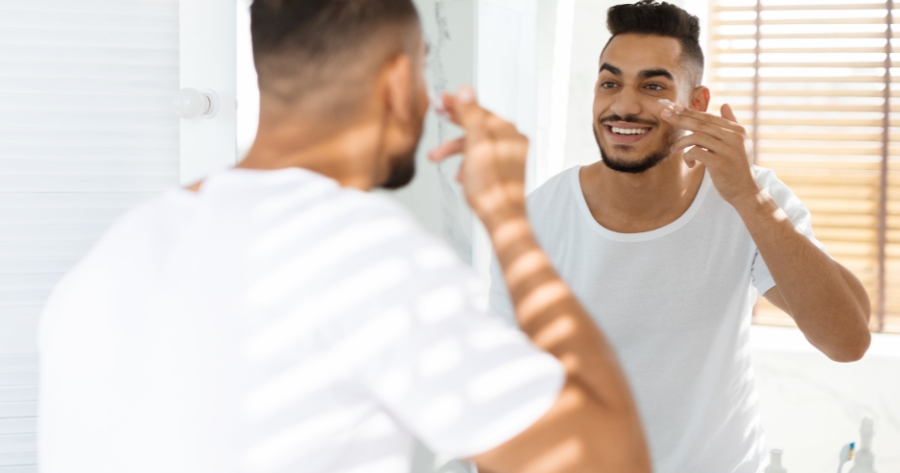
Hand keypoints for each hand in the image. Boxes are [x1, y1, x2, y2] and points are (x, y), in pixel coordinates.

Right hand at [428, 86, 529, 229]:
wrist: (502, 218)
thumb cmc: (490, 186)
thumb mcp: (476, 144)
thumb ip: (471, 115)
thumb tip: (466, 90)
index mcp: (506, 130)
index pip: (477, 109)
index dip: (456, 104)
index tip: (441, 100)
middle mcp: (512, 141)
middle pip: (478, 124)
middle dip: (454, 122)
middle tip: (438, 113)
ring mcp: (509, 156)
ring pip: (477, 143)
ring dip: (455, 149)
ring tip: (435, 157)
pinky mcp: (504, 171)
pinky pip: (481, 159)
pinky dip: (467, 162)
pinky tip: (459, 175)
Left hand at [661, 103, 760, 205]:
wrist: (745, 192)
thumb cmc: (737, 168)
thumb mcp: (740, 143)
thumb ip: (732, 124)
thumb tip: (725, 104)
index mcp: (737, 130)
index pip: (709, 117)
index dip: (690, 111)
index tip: (673, 107)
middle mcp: (735, 137)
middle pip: (701, 123)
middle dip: (680, 118)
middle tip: (664, 114)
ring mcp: (728, 149)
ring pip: (696, 137)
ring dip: (681, 142)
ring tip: (675, 149)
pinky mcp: (719, 163)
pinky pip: (696, 152)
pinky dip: (687, 156)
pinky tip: (690, 164)